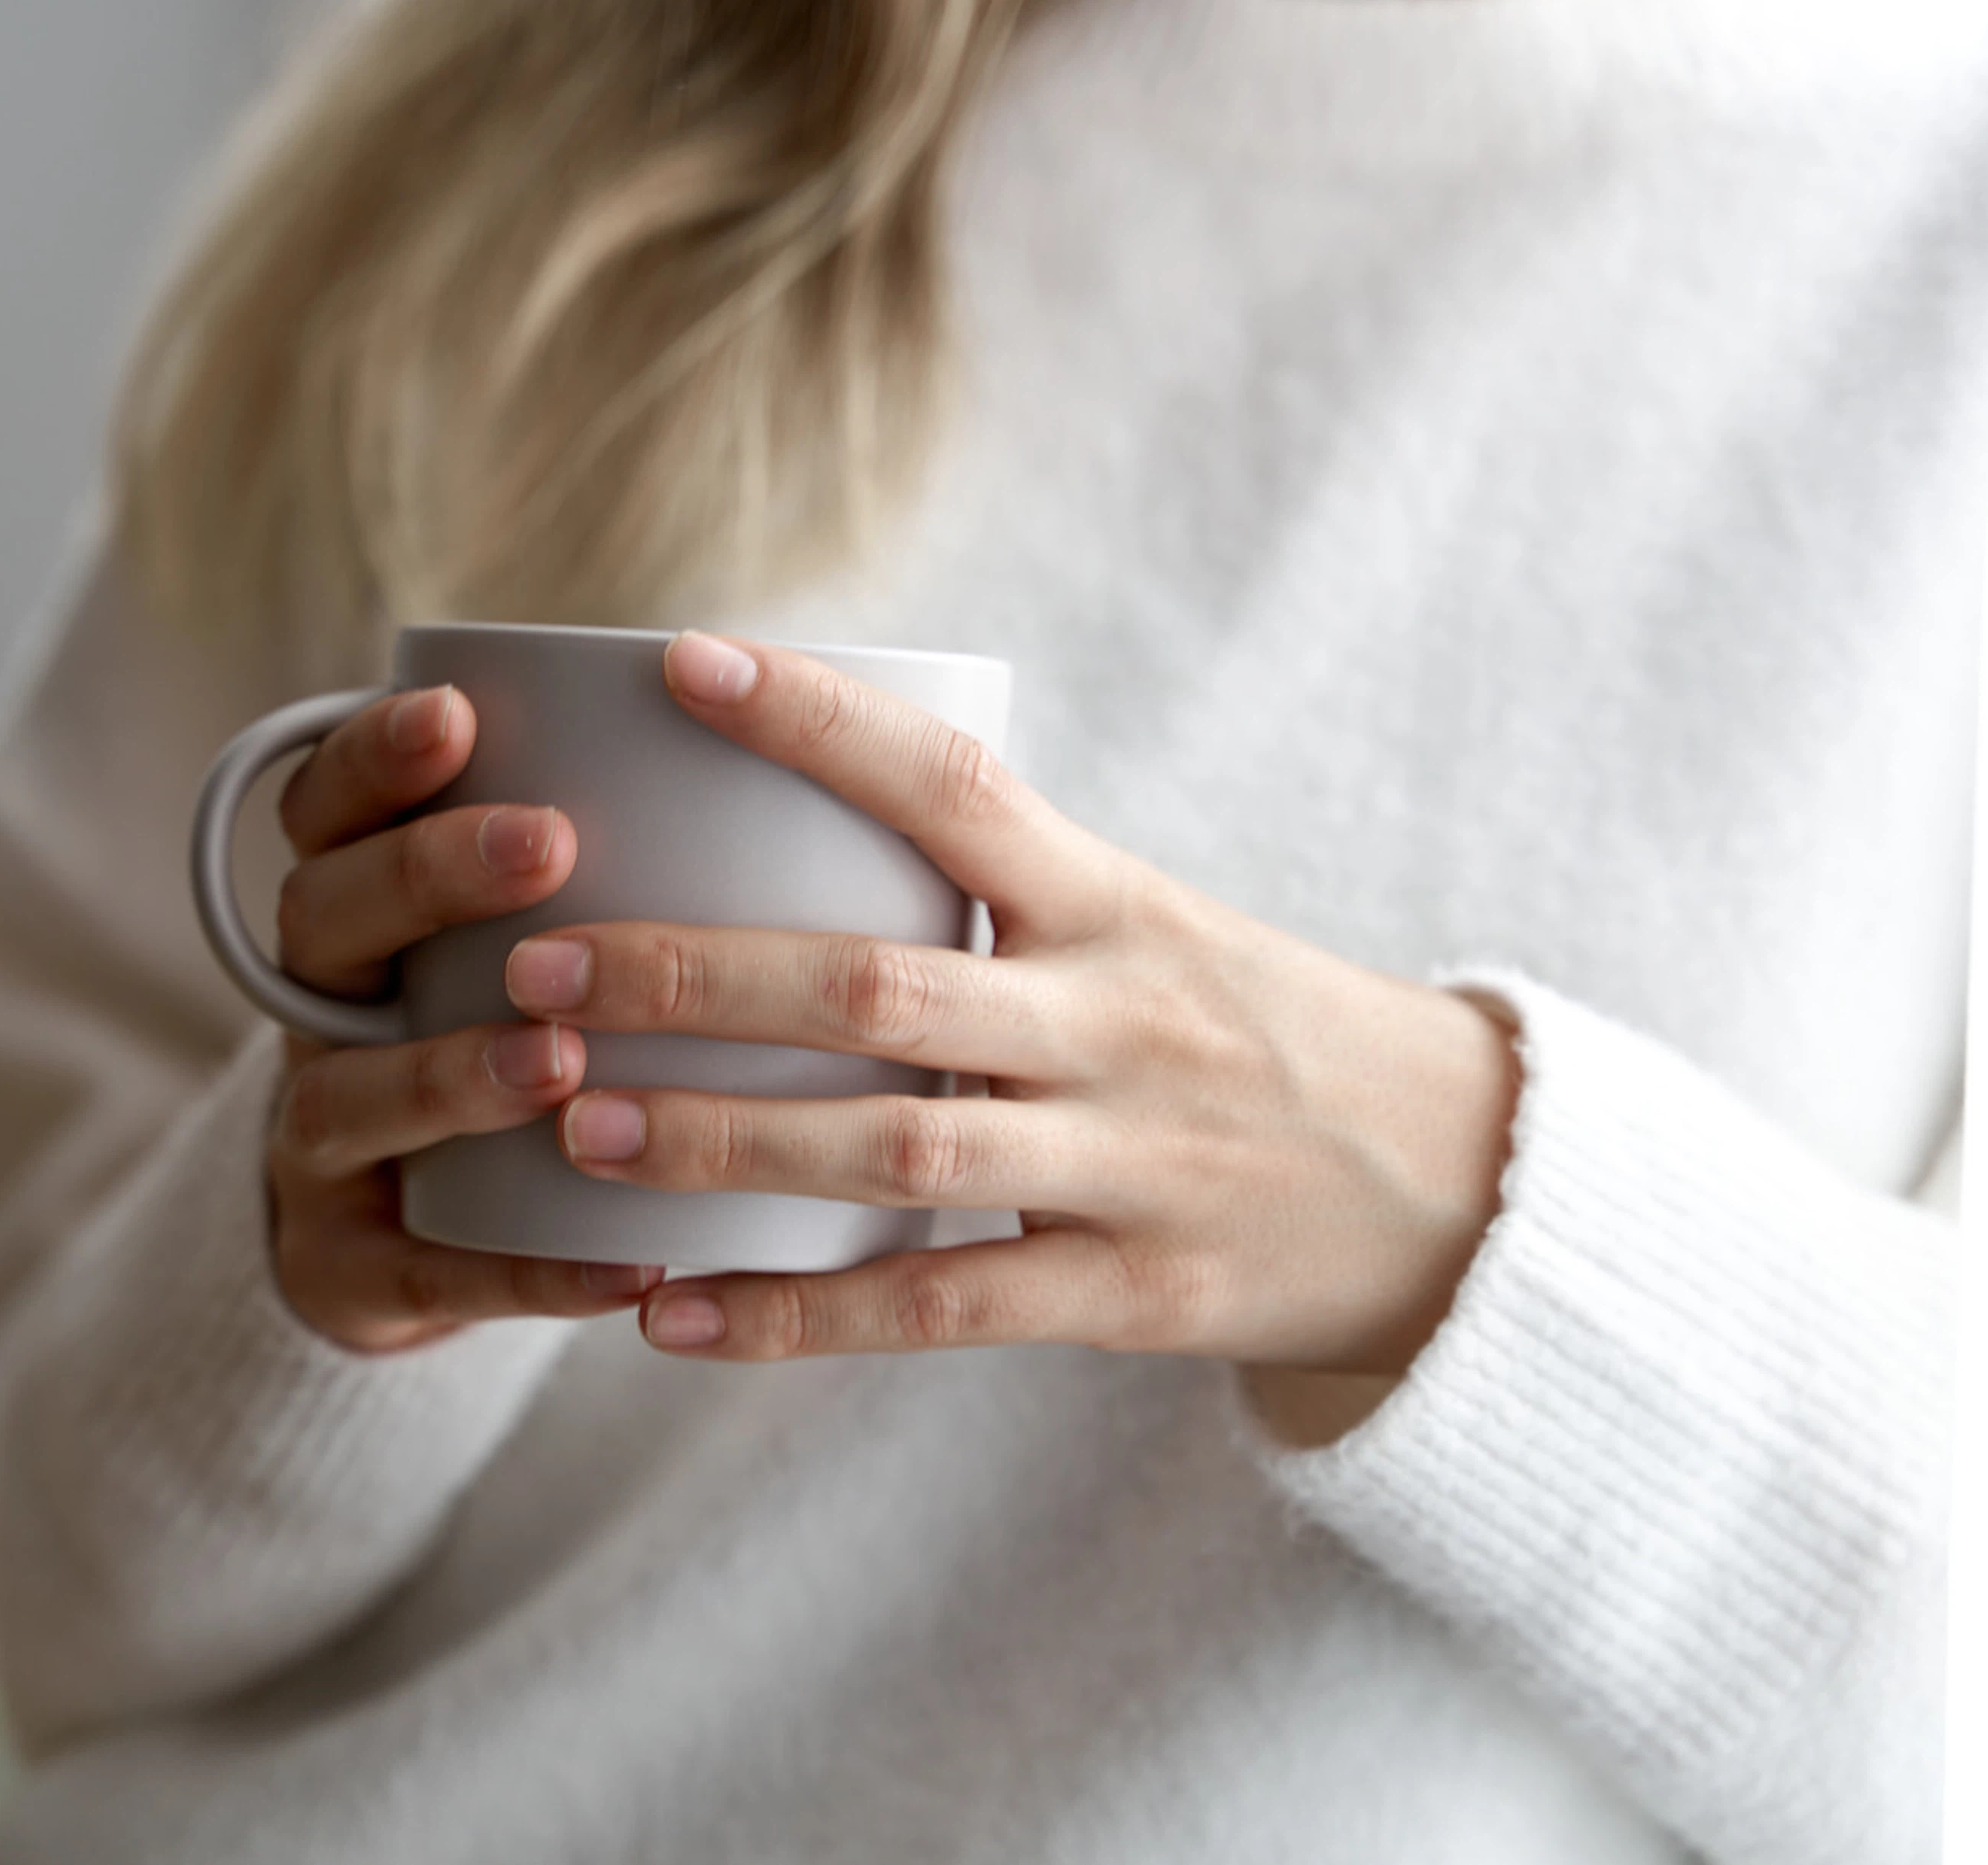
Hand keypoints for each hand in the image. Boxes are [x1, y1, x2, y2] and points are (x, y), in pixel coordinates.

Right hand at [261, 683, 665, 1353]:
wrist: (396, 1249)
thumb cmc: (508, 1042)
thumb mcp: (524, 941)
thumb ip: (608, 857)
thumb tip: (806, 733)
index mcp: (356, 912)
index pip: (325, 809)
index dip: (376, 758)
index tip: (461, 711)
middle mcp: (320, 1013)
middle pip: (324, 921)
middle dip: (425, 876)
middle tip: (548, 844)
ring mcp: (321, 1145)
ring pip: (349, 1095)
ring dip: (453, 1071)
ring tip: (559, 1058)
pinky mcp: (355, 1274)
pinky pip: (432, 1274)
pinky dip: (530, 1271)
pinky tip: (631, 1266)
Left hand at [502, 633, 1521, 1404]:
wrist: (1458, 1186)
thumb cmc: (1250, 1031)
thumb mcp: (1153, 928)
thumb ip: (1001, 894)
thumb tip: (786, 820)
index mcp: (1120, 902)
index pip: (953, 787)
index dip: (816, 720)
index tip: (677, 664)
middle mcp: (1122, 1022)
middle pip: (880, 987)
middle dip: (694, 974)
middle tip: (530, 963)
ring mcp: (1133, 1164)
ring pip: (893, 1155)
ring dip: (718, 1140)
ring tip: (573, 1126)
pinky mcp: (1133, 1295)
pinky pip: (937, 1311)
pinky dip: (792, 1323)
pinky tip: (664, 1318)